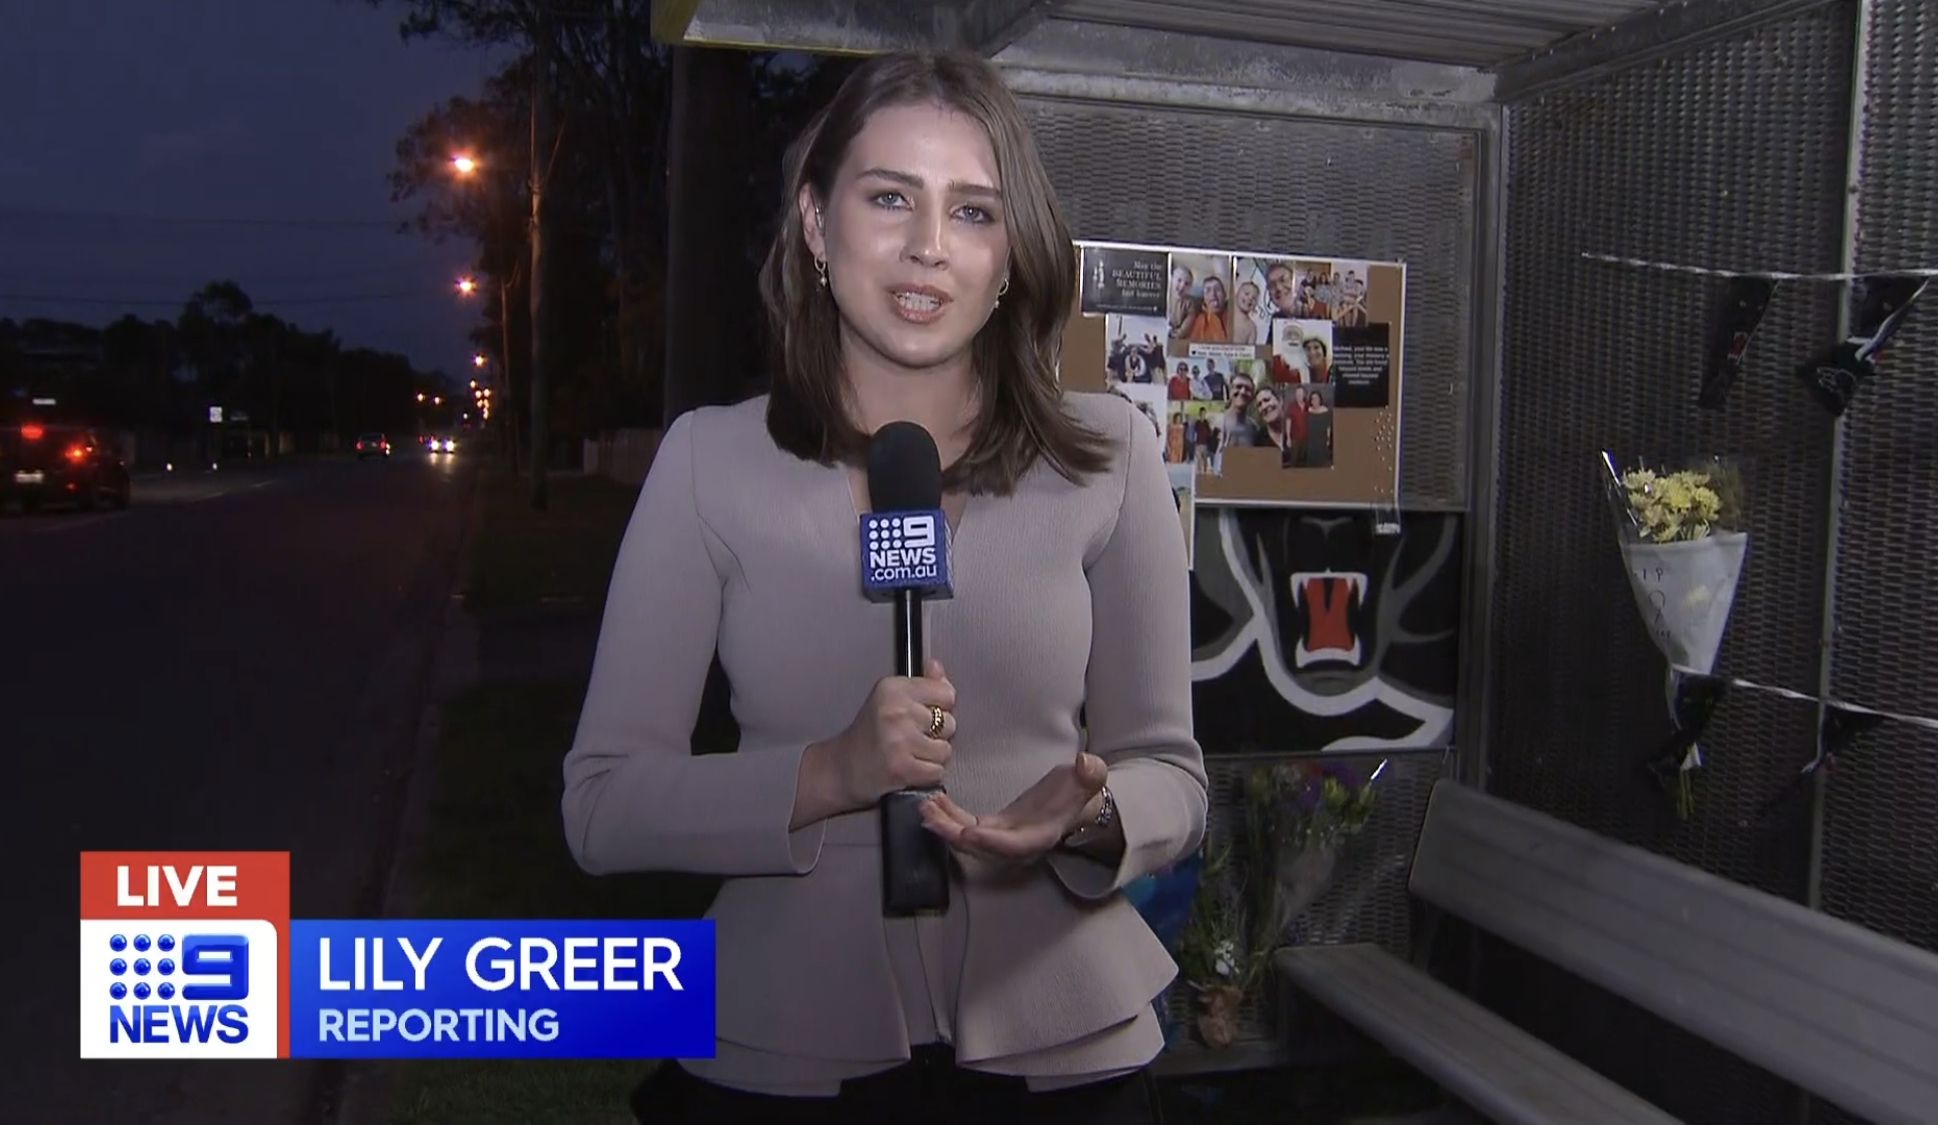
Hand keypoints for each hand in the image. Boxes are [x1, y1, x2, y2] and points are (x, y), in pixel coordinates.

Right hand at [826, 658, 956, 811]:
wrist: (843, 768)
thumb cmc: (869, 734)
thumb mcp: (890, 699)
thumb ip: (922, 683)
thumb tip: (937, 667)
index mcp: (893, 688)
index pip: (946, 694)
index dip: (939, 708)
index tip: (921, 716)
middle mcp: (896, 710)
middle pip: (950, 723)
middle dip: (936, 734)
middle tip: (910, 738)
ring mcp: (899, 739)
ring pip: (945, 750)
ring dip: (932, 757)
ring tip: (910, 754)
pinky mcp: (902, 767)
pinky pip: (937, 771)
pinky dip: (926, 774)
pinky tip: (908, 768)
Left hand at [919, 748, 1107, 868]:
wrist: (1075, 801)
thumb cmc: (1081, 790)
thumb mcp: (1090, 779)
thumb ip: (1090, 774)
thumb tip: (1086, 764)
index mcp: (1041, 835)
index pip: (1014, 845)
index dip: (991, 842)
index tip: (968, 832)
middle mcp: (1018, 844)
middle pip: (982, 848)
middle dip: (954, 836)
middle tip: (929, 817)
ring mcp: (1003, 837)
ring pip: (969, 839)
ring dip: (945, 826)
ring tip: (924, 807)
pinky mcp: (993, 827)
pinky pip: (966, 826)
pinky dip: (949, 817)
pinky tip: (932, 802)